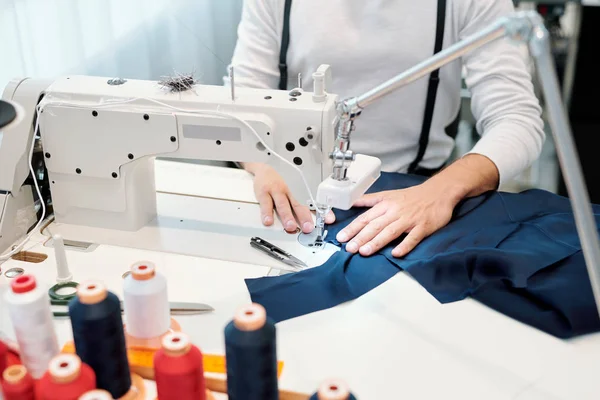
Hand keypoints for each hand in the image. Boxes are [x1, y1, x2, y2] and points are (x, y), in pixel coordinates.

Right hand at [245, 163, 334, 232]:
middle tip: (308, 228)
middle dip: (303, 218)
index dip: (314, 215)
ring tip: (290, 226)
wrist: (263, 170)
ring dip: (287, 216)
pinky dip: (267, 213)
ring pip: (282, 205)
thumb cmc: (274, 184)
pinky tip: (268, 221)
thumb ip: (291, 209)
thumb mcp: (285, 195)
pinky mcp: (263, 193)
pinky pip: (265, 204)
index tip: (327, 221)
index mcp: (292, 197)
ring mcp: (275, 192)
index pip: (305, 207)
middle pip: (296, 207)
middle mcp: (286, 194)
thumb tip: (302, 222)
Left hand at [335, 181, 456, 256]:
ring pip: (390, 232)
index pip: (365, 217)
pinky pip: (413, 238)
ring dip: (377, 242)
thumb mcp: (388, 194)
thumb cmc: (412, 196)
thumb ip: (369, 200)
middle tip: (349, 248)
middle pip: (375, 225)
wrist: (439, 192)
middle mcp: (395, 212)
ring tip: (364, 251)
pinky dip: (404, 245)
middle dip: (360, 237)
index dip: (352, 228)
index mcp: (385, 204)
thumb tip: (351, 202)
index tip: (341, 237)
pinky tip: (396, 253)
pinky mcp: (423, 227)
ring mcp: (409, 220)